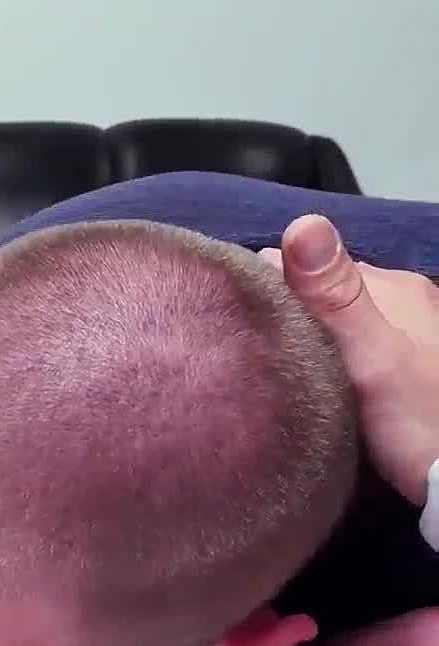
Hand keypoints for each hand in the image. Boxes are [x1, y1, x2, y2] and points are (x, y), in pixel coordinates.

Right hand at [259, 215, 438, 504]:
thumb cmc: (418, 420)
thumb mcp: (369, 357)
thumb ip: (333, 295)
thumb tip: (303, 222)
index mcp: (395, 288)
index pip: (312, 270)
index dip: (267, 288)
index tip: (230, 318)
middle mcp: (407, 302)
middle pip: (325, 299)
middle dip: (287, 314)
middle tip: (243, 349)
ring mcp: (411, 338)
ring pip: (338, 328)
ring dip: (306, 340)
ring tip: (269, 370)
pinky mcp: (408, 373)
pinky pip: (351, 354)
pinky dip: (327, 361)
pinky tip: (308, 385)